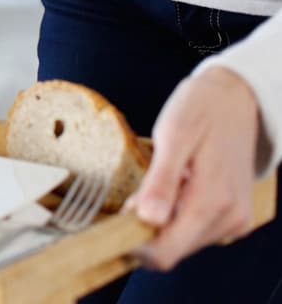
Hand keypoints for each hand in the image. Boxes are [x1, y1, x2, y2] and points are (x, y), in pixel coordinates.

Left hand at [126, 67, 260, 270]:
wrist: (236, 99)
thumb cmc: (202, 110)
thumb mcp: (174, 135)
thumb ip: (162, 180)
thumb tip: (147, 219)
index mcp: (213, 201)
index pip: (166, 252)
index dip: (133, 244)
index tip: (114, 221)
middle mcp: (229, 219)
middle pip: (172, 250)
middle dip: (145, 230)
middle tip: (135, 192)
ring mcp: (234, 220)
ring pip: (182, 242)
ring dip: (161, 221)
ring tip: (161, 182)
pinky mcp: (234, 216)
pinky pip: (195, 230)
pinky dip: (177, 215)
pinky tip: (177, 186)